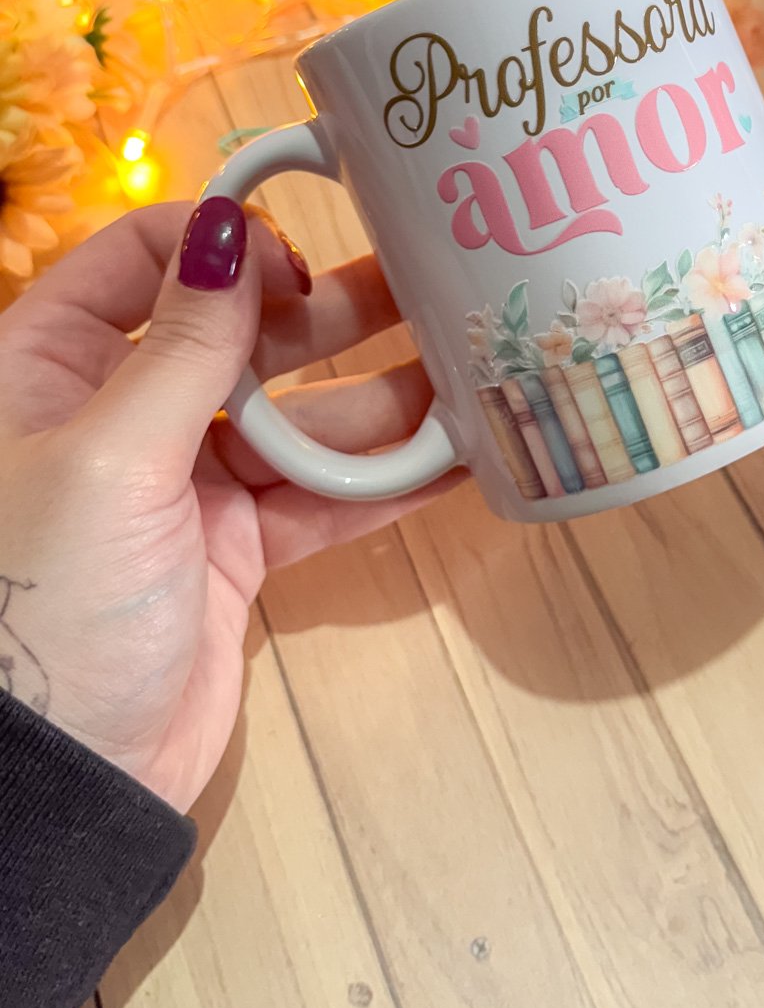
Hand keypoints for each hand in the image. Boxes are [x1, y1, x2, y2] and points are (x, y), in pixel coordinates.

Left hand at [0, 200, 461, 811]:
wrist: (54, 783)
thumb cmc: (45, 600)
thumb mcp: (108, 457)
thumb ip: (182, 344)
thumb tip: (228, 225)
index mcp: (47, 363)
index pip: (142, 259)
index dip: (223, 246)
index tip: (300, 262)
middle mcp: (113, 410)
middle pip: (235, 333)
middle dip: (330, 311)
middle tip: (430, 292)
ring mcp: (177, 483)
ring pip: (292, 416)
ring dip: (379, 395)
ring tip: (474, 364)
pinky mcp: (230, 551)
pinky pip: (316, 496)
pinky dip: (382, 479)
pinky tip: (460, 453)